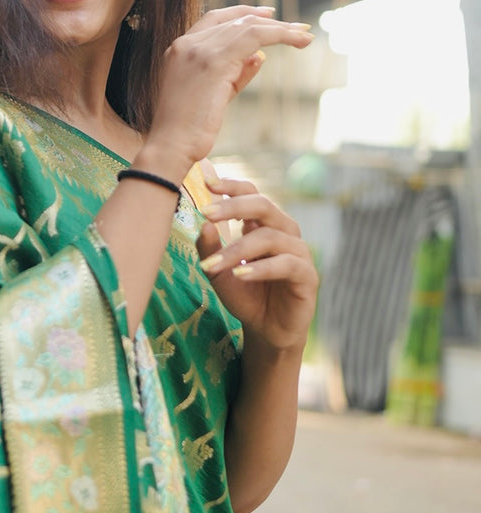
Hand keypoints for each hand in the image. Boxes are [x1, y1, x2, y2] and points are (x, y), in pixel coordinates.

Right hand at [140, 6, 312, 172]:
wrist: (171, 146)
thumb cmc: (187, 131)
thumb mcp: (214, 96)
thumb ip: (235, 74)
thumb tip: (259, 56)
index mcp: (179, 50)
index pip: (215, 19)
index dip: (242, 12)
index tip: (267, 15)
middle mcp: (186, 44)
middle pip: (235, 20)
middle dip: (268, 21)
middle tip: (297, 28)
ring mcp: (199, 50)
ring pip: (248, 26)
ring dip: (280, 29)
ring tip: (304, 36)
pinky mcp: (215, 61)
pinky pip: (255, 37)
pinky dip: (280, 35)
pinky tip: (297, 41)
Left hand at [196, 164, 317, 353]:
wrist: (266, 330)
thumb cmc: (244, 295)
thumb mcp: (218, 272)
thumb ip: (209, 249)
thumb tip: (204, 224)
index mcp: (263, 225)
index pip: (252, 195)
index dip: (232, 186)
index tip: (207, 182)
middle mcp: (283, 232)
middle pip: (264, 206)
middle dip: (233, 207)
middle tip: (206, 213)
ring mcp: (298, 252)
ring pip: (270, 237)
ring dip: (238, 249)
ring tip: (213, 265)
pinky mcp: (307, 275)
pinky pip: (286, 264)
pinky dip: (262, 268)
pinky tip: (240, 274)